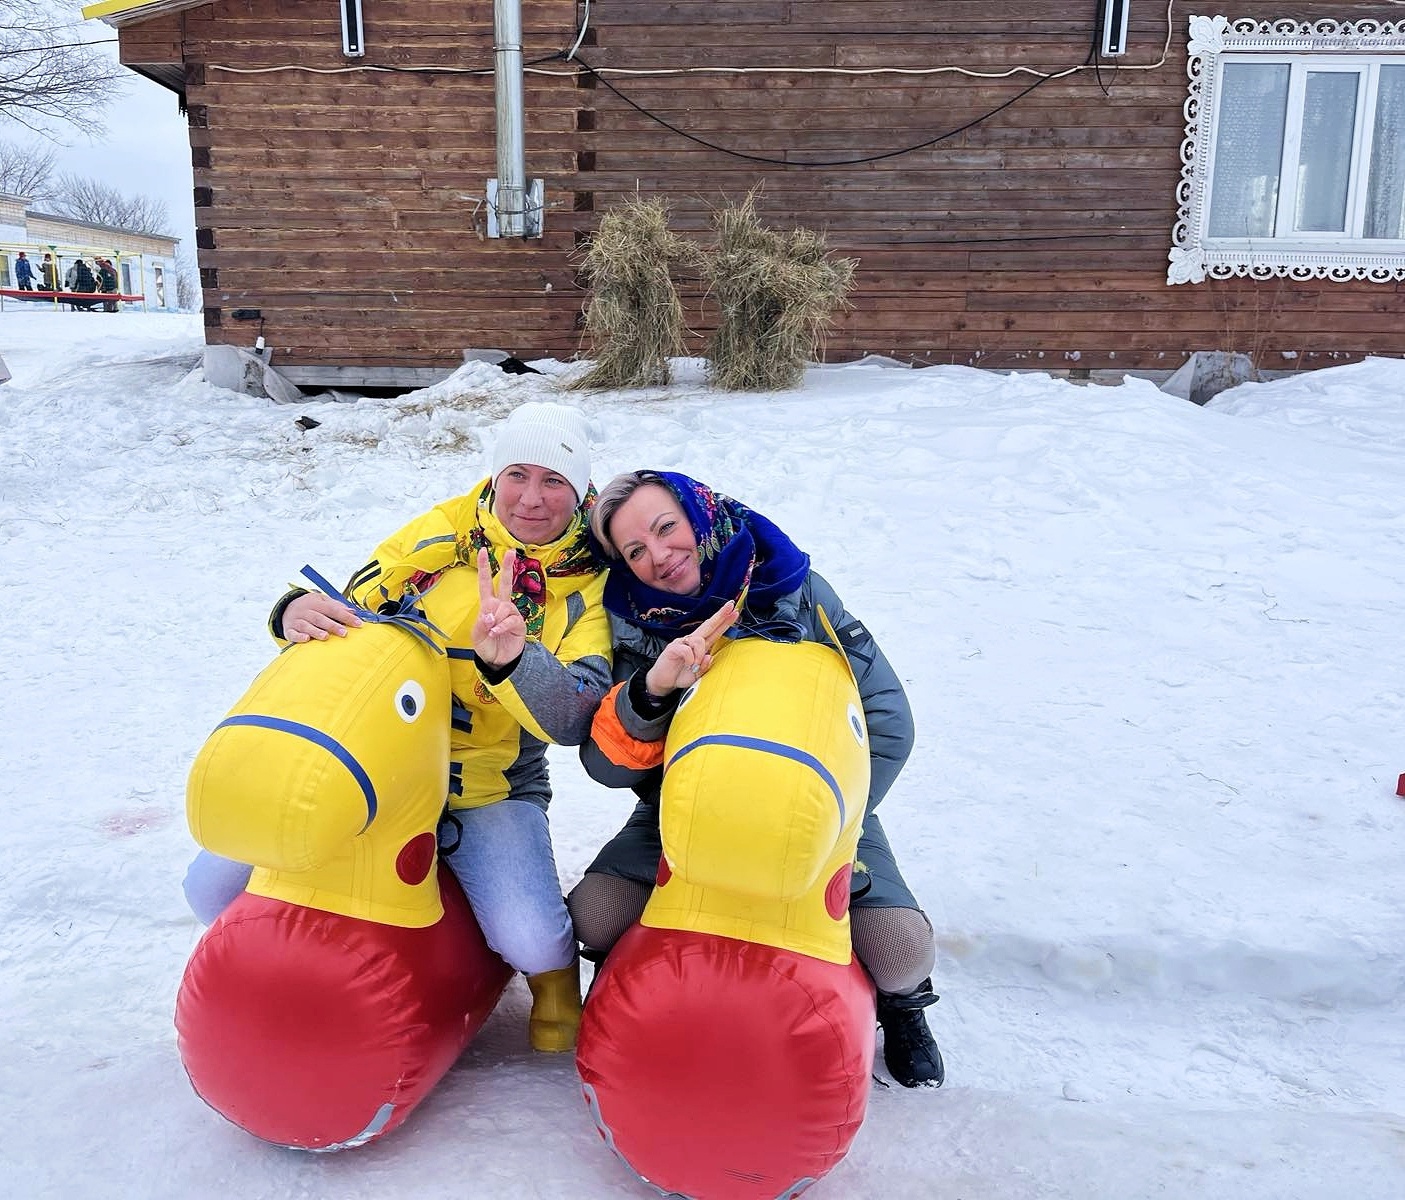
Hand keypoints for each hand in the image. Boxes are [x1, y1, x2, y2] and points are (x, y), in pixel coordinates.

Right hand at [283, 592, 362, 641]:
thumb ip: (337, 606)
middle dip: (332, 625)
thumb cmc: (310, 606)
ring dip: (316, 631)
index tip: (358, 624)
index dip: (345, 616)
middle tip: (344, 633)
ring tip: (326, 637)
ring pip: (306, 625)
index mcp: (316, 603)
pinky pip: (292, 634)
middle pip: (319, 618)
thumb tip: (353, 612)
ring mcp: (296, 621)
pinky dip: (299, 637)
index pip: (332, 609)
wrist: (286, 608)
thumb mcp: (322, 601)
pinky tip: (306, 639)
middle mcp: (305, 611)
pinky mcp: (289, 630)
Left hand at [473, 548, 526, 667]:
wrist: (498, 661)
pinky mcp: (518, 623)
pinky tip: (496, 633)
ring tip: (492, 631)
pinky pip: (510, 620)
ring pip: (504, 606)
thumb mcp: (477, 635)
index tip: (484, 552)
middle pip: (504, 583)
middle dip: (507, 567)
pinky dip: (501, 627)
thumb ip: (481, 623)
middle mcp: (501, 606)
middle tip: (511, 552)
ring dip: (496, 619)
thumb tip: (489, 614)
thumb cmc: (486, 645)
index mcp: (488, 605)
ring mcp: (511, 614)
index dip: (485, 568)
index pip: (485, 583)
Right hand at [644, 601, 738, 695]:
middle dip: (720, 615)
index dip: (724, 622)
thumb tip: (709, 657)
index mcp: (700, 646)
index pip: (714, 631)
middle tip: (731, 606)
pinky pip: (686, 649)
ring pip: (699, 640)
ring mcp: (682, 643)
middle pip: (708, 625)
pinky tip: (688, 664)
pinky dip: (690, 658)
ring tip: (694, 665)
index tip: (735, 612)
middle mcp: (692, 641)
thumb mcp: (697, 675)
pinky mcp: (673, 648)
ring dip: (700, 654)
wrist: (662, 682)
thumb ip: (704, 667)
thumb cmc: (680, 675)